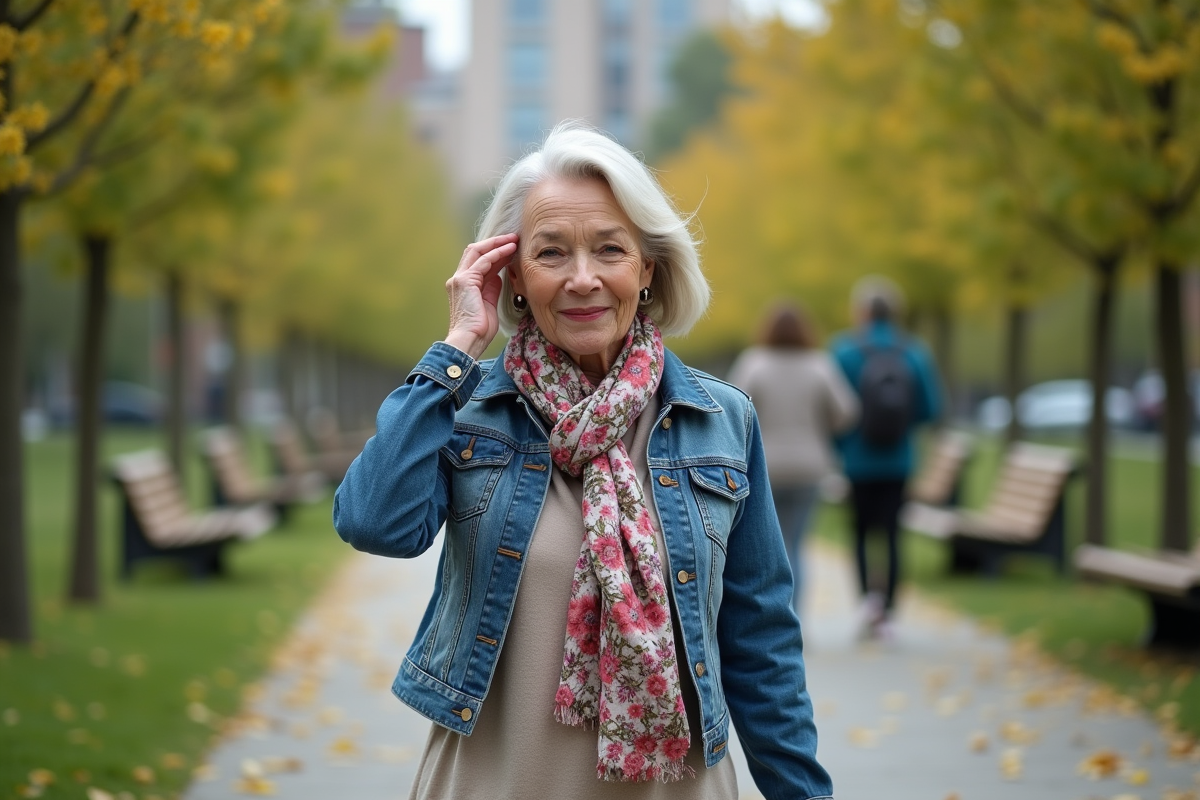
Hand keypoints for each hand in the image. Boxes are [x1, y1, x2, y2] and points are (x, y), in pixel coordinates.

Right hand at [444, 233, 518, 359]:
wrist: (469, 340)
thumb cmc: (479, 329)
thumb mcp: (489, 303)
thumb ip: (491, 288)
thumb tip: (498, 275)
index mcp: (464, 285)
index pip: (479, 261)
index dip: (496, 252)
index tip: (512, 248)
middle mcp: (458, 279)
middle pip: (475, 251)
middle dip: (495, 243)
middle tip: (513, 238)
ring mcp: (459, 279)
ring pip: (478, 252)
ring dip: (498, 244)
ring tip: (514, 240)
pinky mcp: (465, 281)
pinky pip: (483, 262)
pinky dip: (497, 254)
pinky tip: (509, 250)